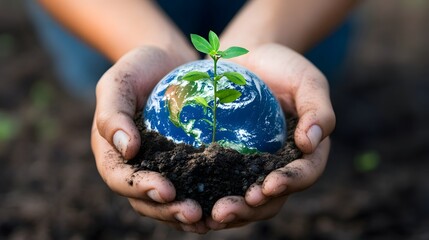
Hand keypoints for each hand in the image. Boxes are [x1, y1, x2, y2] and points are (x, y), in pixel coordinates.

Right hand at [90, 46, 209, 232]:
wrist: (165, 62)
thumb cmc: (138, 69)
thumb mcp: (119, 82)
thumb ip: (113, 114)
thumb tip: (127, 149)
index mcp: (112, 152)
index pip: (121, 178)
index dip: (141, 189)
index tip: (167, 191)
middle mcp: (134, 166)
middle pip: (145, 199)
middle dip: (168, 210)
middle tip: (194, 214)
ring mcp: (158, 167)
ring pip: (167, 201)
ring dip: (184, 214)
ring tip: (208, 220)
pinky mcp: (181, 164)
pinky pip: (189, 186)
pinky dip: (202, 199)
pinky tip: (220, 205)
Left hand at [206, 43, 334, 229]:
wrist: (248, 58)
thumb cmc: (283, 67)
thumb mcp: (308, 81)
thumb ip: (318, 110)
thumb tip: (311, 143)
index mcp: (306, 151)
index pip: (304, 173)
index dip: (290, 183)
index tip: (269, 186)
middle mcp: (280, 164)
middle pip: (273, 197)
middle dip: (252, 209)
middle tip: (226, 211)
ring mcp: (253, 166)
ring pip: (247, 199)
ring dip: (231, 210)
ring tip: (211, 216)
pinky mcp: (228, 161)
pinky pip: (222, 183)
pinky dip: (211, 196)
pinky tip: (194, 203)